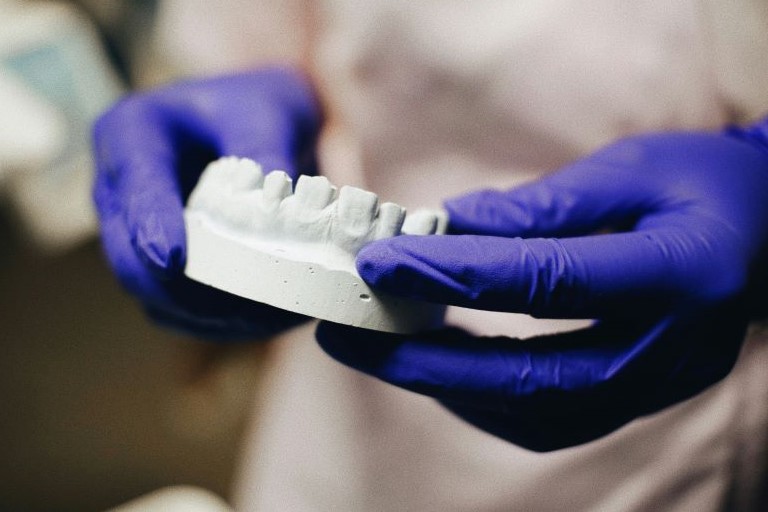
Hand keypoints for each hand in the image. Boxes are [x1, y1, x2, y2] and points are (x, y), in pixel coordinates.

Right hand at [93, 68, 321, 338]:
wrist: (256, 124)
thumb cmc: (257, 108)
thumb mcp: (268, 111)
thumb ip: (267, 148)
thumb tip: (278, 204)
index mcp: (131, 134)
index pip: (134, 186)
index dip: (150, 226)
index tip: (171, 260)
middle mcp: (118, 188)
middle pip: (127, 257)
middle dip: (181, 291)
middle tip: (244, 307)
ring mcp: (131, 231)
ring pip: (150, 294)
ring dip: (204, 317)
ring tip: (267, 320)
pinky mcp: (156, 263)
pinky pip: (173, 308)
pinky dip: (214, 323)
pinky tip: (262, 321)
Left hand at [317, 129, 767, 449]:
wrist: (765, 236)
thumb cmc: (704, 186)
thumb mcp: (630, 169)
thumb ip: (542, 204)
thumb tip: (450, 223)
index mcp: (678, 272)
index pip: (546, 281)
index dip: (455, 275)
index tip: (380, 262)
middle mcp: (668, 347)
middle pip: (529, 376)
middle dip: (424, 359)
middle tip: (347, 335)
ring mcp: (654, 385)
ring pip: (533, 413)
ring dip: (444, 385)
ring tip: (379, 350)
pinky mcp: (635, 398)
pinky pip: (547, 421)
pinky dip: (481, 401)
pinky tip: (438, 370)